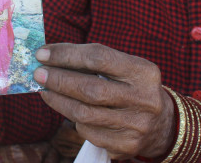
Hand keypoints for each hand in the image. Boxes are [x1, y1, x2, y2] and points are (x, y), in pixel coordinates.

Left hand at [33, 43, 174, 160]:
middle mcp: (143, 99)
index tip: (43, 54)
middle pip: (90, 89)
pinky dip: (73, 118)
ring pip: (85, 113)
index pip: (99, 58)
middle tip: (38, 74)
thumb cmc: (132, 87)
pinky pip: (88, 131)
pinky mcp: (125, 145)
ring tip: (46, 90)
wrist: (162, 124)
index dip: (67, 54)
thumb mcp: (124, 68)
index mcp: (143, 72)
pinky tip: (68, 109)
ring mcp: (135, 125)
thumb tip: (50, 57)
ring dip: (58, 100)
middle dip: (59, 80)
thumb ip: (93, 61)